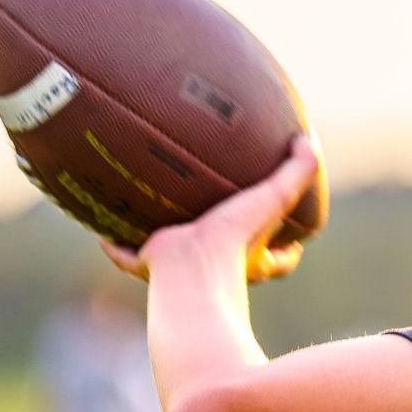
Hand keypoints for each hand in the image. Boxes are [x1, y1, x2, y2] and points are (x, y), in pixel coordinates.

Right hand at [100, 133, 320, 284]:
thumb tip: (307, 138)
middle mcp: (219, 268)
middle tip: (213, 212)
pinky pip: (127, 255)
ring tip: (153, 212)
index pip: (280, 259)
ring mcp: (182, 270)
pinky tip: (104, 225)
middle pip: (225, 259)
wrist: (189, 272)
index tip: (288, 234)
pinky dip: (116, 245)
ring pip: (175, 259)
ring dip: (164, 240)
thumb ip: (298, 171)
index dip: (285, 246)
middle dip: (218, 240)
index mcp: (251, 257)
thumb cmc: (236, 239)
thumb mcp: (275, 199)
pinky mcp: (150, 265)